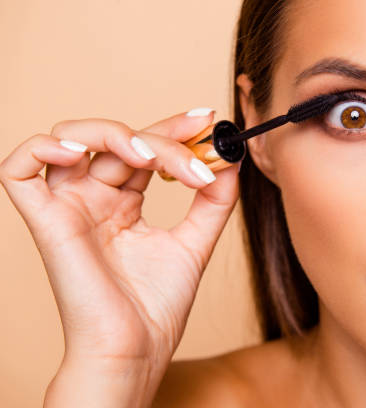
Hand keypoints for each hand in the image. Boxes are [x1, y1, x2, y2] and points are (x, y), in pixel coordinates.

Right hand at [0, 110, 239, 371]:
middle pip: (119, 139)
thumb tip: (230, 160)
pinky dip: (44, 148)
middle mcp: (94, 199)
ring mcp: (69, 207)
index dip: (174, 129)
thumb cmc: (157, 307)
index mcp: (123, 203)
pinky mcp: (45, 221)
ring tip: (151, 157)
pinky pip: (19, 169)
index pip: (145, 149)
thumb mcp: (194, 242)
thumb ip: (213, 201)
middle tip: (199, 139)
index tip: (209, 120)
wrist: (136, 351)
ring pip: (72, 138)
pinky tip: (85, 154)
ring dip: (115, 134)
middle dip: (163, 134)